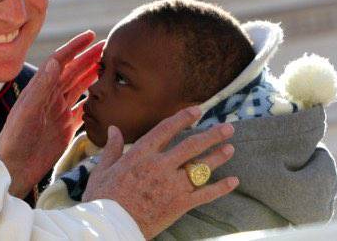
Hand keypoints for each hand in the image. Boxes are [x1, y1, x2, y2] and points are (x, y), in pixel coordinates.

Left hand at [0, 30, 102, 197]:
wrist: (13, 170)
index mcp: (40, 90)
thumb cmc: (14, 141)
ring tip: (108, 66)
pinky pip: (83, 112)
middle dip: (89, 58)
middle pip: (73, 72)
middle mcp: (50, 98)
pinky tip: (104, 97)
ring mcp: (59, 113)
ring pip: (79, 88)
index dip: (74, 47)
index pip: (59, 61)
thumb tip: (55, 61)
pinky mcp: (65, 129)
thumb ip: (41, 88)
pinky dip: (94, 103)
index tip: (90, 35)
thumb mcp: (27, 112)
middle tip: (107, 47)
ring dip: (92, 76)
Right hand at [83, 107, 238, 238]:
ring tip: (230, 148)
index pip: (167, 129)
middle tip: (228, 128)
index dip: (184, 118)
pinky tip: (233, 181)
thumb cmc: (103, 199)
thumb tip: (114, 129)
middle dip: (212, 135)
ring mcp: (171, 186)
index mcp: (141, 154)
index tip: (197, 110)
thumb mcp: (103, 170)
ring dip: (218, 157)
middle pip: (192, 145)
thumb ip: (112, 148)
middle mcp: (160, 166)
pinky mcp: (179, 205)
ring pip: (201, 167)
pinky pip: (204, 194)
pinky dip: (220, 188)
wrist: (110, 227)